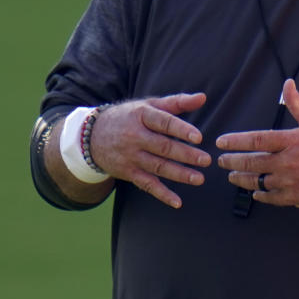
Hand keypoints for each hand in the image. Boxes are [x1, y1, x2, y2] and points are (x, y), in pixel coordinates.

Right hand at [89, 92, 210, 208]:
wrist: (92, 135)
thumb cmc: (130, 116)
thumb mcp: (150, 105)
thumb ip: (177, 102)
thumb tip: (203, 97)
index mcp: (142, 115)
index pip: (164, 122)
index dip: (181, 129)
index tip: (199, 137)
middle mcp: (134, 136)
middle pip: (163, 147)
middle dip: (186, 154)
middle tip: (207, 159)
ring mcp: (130, 156)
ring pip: (157, 167)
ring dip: (179, 174)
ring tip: (199, 178)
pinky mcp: (128, 172)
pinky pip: (146, 184)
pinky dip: (162, 194)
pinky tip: (177, 202)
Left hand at [216, 79, 298, 207]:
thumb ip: (297, 104)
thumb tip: (288, 83)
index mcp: (292, 141)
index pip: (257, 140)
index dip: (236, 141)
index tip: (221, 142)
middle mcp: (288, 162)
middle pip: (252, 162)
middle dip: (232, 162)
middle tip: (221, 161)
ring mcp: (290, 182)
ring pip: (257, 181)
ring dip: (241, 179)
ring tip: (232, 176)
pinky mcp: (294, 197)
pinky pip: (270, 197)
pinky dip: (260, 194)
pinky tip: (254, 191)